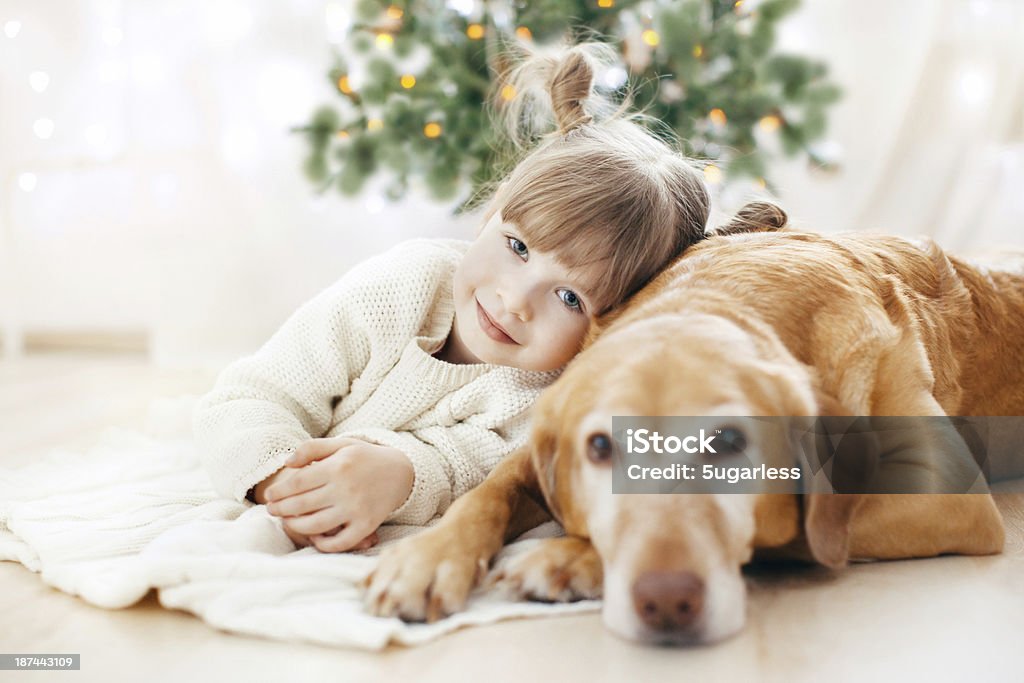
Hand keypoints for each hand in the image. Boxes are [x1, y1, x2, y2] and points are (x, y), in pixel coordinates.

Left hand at [264, 437, 414, 552]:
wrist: (401, 472)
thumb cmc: (365, 457)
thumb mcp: (341, 445)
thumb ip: (312, 449)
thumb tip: (287, 463)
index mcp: (338, 467)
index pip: (298, 482)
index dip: (279, 491)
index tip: (268, 496)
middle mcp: (346, 489)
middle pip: (302, 505)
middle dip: (280, 509)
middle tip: (271, 510)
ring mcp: (356, 509)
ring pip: (315, 525)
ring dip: (295, 526)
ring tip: (287, 521)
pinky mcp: (366, 526)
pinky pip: (340, 542)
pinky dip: (323, 544)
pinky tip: (314, 536)